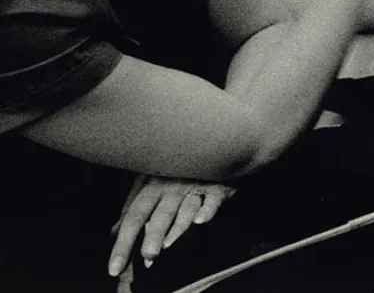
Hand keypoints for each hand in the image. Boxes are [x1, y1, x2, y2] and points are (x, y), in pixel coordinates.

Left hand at [109, 175, 234, 276]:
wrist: (208, 147)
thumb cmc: (174, 170)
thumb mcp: (149, 182)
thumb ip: (133, 207)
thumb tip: (113, 233)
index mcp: (152, 186)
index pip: (134, 217)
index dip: (123, 243)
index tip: (115, 269)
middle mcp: (172, 186)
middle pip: (161, 214)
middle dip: (154, 235)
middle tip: (147, 256)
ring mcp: (195, 185)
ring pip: (186, 208)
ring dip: (178, 226)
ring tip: (167, 245)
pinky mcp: (217, 187)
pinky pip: (212, 199)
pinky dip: (207, 209)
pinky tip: (200, 220)